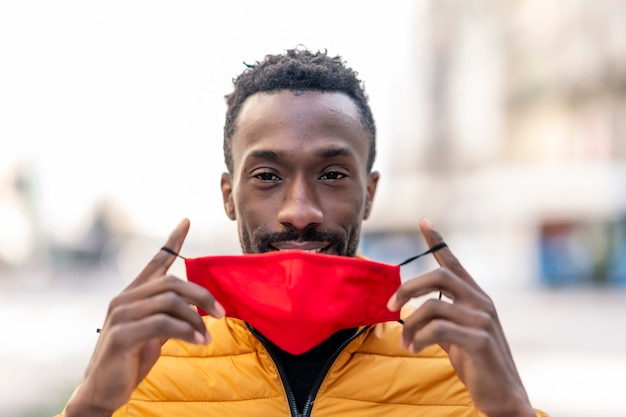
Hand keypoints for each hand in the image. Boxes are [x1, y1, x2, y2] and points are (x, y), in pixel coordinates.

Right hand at [64, 218, 224, 415]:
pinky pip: (162, 323)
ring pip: (169, 302)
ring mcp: (121, 315)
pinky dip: (186, 331)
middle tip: (220, 313)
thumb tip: (197, 309)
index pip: (155, 262)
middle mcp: (124, 299)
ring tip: (208, 335)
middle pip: (171, 283)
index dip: (172, 241)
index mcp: (132, 295)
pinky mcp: (122, 334)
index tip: (186, 221)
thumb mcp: (154, 334)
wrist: (103, 391)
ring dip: (195, 318)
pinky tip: (200, 341)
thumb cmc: (130, 360)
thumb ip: (170, 316)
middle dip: (201, 295)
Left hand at [387, 218, 534, 416]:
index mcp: (475, 297)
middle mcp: (481, 302)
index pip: (454, 263)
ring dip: (410, 325)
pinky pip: (438, 329)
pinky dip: (419, 339)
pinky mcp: (479, 339)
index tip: (424, 221)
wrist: (502, 395)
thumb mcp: (456, 334)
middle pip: (438, 277)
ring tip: (405, 343)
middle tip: (391, 306)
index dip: (438, 242)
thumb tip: (410, 308)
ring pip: (432, 306)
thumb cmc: (477, 363)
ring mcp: (482, 320)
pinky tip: (415, 349)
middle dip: (408, 288)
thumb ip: (440, 316)